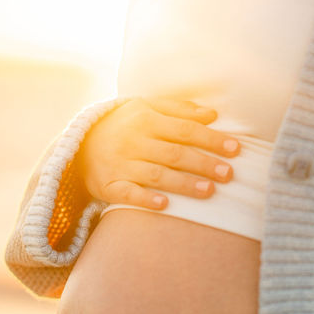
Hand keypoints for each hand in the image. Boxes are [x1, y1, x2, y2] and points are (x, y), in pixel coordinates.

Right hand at [76, 96, 240, 208]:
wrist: (78, 145)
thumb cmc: (123, 125)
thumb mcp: (145, 107)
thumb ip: (179, 109)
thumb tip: (212, 114)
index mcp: (145, 119)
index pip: (185, 130)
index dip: (211, 139)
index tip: (236, 149)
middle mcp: (133, 141)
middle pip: (175, 154)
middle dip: (204, 164)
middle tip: (229, 174)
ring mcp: (120, 165)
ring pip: (157, 175)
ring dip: (184, 184)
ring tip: (209, 191)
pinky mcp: (108, 186)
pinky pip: (127, 194)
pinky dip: (145, 199)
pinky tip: (164, 205)